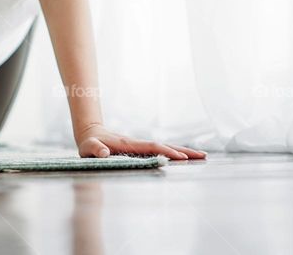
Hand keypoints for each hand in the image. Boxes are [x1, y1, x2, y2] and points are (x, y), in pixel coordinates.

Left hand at [76, 124, 206, 160]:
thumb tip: (105, 153)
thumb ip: (96, 149)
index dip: (166, 152)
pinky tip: (185, 160)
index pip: (152, 147)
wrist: (90, 133)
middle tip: (204, 157)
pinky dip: (174, 154)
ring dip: (183, 152)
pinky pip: (161, 151)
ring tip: (202, 157)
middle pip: (165, 146)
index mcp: (128, 144)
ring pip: (165, 147)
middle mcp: (138, 143)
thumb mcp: (89, 147)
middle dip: (184, 151)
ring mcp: (141, 146)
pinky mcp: (141, 149)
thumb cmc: (89, 143)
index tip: (181, 158)